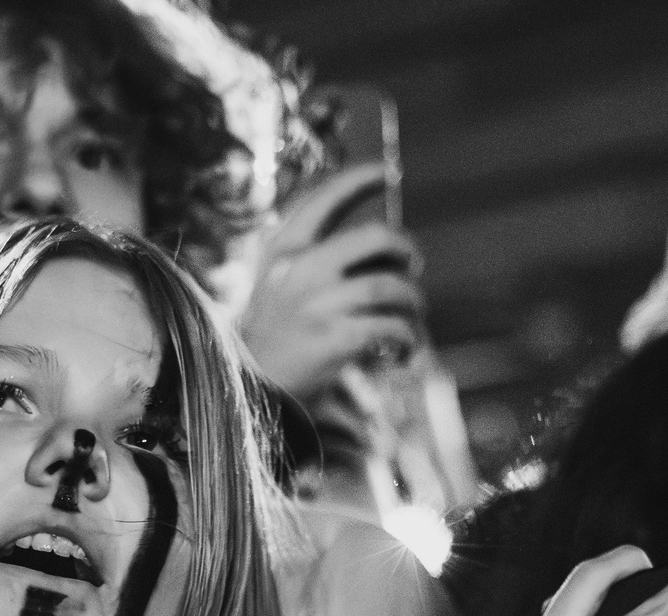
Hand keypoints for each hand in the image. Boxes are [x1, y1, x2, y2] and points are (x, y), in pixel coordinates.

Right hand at [237, 165, 424, 400]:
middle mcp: (300, 270)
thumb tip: (379, 241)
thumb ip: (314, 258)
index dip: (359, 179)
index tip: (387, 171)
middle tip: (414, 265)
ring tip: (415, 313)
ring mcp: (318, 304)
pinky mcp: (337, 338)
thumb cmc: (273, 337)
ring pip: (390, 286)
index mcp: (283, 250)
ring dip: (412, 299)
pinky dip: (408, 338)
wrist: (252, 390)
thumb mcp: (277, 284)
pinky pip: (392, 327)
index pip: (325, 199)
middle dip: (405, 248)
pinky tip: (406, 349)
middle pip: (374, 237)